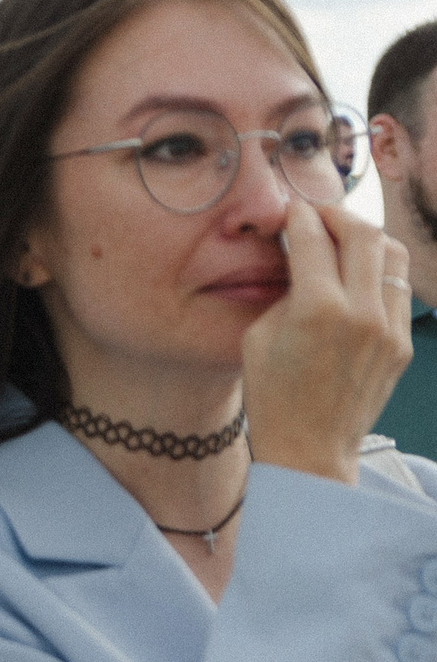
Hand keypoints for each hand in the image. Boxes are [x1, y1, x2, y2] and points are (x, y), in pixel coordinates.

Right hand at [244, 198, 412, 484]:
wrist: (310, 450)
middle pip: (363, 233)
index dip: (300, 216)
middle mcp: (361, 313)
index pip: (314, 238)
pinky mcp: (403, 343)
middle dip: (337, 215)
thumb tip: (302, 257)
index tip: (292, 211)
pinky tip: (356, 280)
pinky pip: (398, 289)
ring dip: (367, 239)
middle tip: (319, 216)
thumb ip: (286, 290)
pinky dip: (378, 274)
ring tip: (344, 243)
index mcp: (316, 310)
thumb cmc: (271, 396)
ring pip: (392, 254)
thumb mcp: (258, 336)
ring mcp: (390, 328)